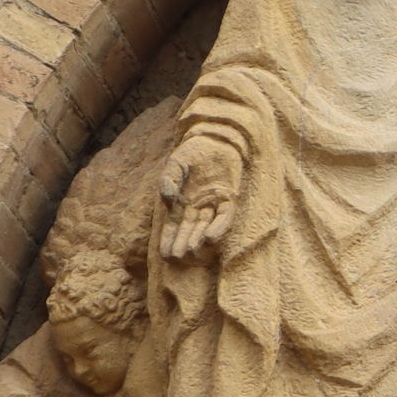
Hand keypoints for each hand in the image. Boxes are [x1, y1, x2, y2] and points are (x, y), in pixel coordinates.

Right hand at [159, 133, 242, 259]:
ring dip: (199, 240)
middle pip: (189, 234)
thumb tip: (166, 198)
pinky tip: (210, 237)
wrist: (216, 140)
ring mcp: (213, 205)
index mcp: (180, 204)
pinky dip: (218, 227)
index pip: (172, 229)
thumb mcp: (176, 164)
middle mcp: (196, 209)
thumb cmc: (192, 152)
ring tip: (192, 250)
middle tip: (180, 255)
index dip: (169, 242)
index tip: (166, 255)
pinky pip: (225, 217)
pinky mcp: (230, 199)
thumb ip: (169, 179)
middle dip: (184, 245)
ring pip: (206, 230)